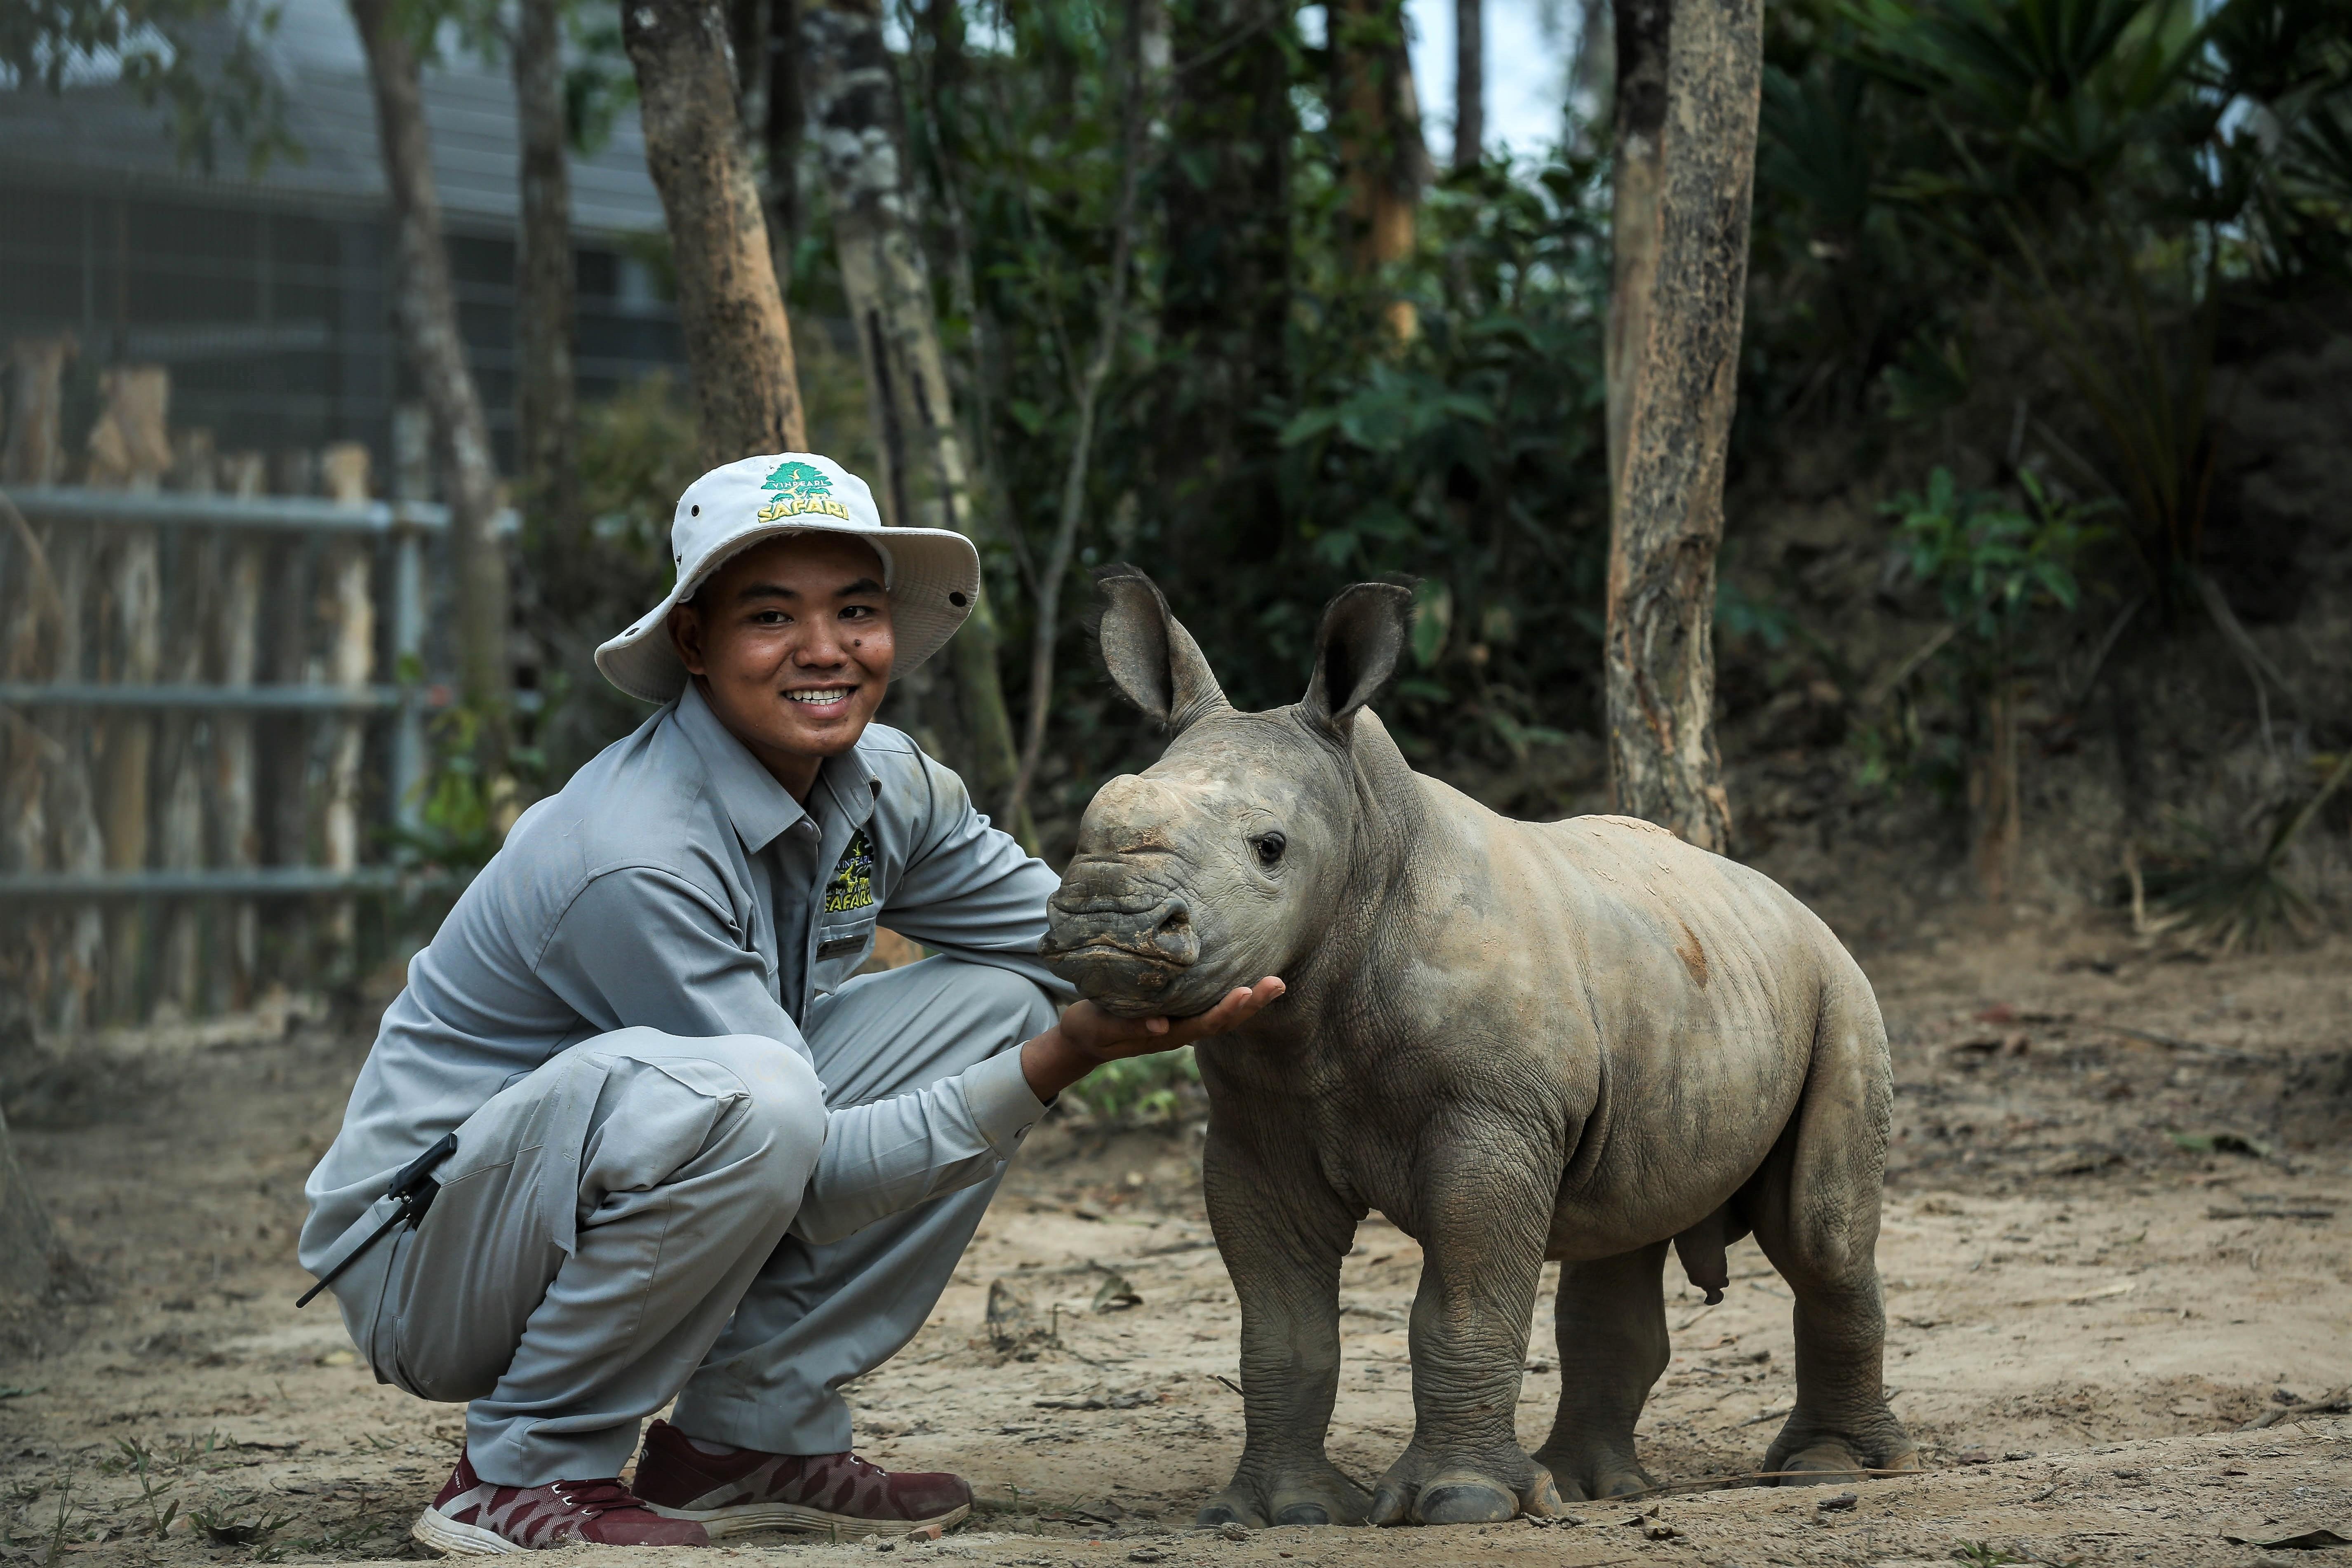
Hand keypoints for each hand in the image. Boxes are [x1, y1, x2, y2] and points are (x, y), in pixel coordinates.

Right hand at [1018, 977, 1285, 1101]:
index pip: (1205, 1024)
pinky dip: (1231, 996)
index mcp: (1166, 1036)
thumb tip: (1162, 1026)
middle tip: (1278, 984)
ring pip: (1221, 1014)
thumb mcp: (1102, 1029)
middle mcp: (1180, 1032)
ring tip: (1276, 983)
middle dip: (1252, 1005)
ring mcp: (1180, 1024)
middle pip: (1223, 1021)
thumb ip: (1130, 1027)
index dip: (1227, 1010)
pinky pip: (1210, 1005)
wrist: (1082, 1039)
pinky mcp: (1176, 1012)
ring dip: (1250, 1001)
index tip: (1247, 991)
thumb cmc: (1089, 1031)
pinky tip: (1248, 979)